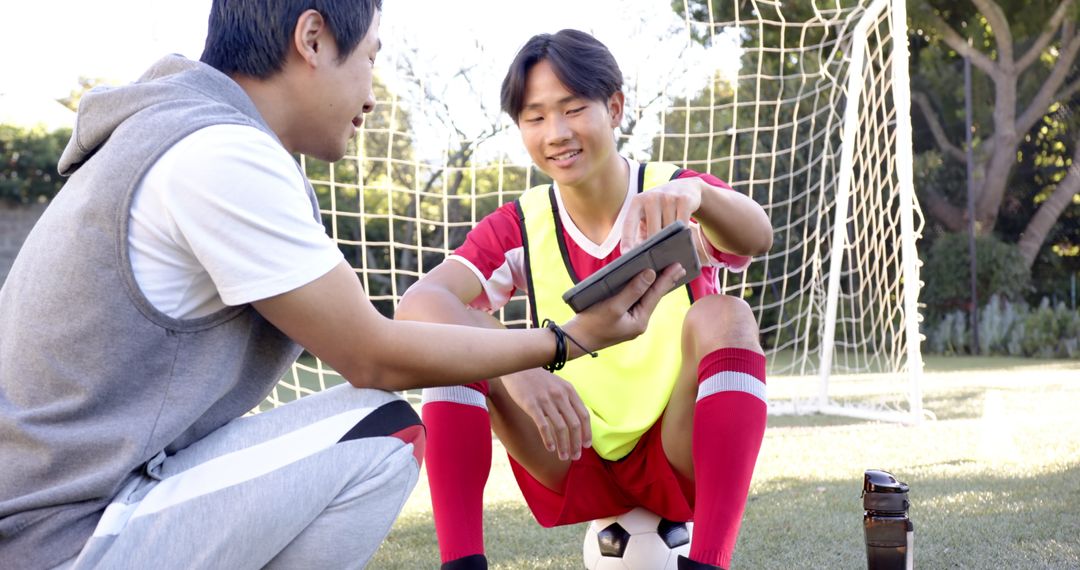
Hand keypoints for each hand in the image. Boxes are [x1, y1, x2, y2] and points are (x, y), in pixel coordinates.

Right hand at [501, 369, 591, 460]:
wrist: (517, 367)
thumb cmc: (538, 380)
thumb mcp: (558, 385)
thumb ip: (568, 400)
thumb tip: (577, 421)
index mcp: (569, 390)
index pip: (584, 415)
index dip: (587, 432)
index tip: (586, 445)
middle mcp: (560, 395)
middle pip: (574, 424)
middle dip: (576, 443)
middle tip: (575, 457)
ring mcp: (546, 400)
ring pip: (560, 428)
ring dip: (564, 445)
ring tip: (563, 457)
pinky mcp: (531, 405)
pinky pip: (543, 426)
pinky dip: (548, 439)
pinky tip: (550, 448)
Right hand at [562, 262, 685, 354]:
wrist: (573, 341)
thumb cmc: (592, 324)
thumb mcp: (613, 306)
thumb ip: (633, 290)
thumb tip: (651, 274)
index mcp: (639, 321)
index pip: (656, 295)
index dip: (667, 278)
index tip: (678, 265)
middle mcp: (638, 323)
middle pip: (654, 298)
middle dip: (665, 282)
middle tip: (679, 267)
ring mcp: (630, 323)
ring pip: (645, 300)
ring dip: (654, 286)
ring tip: (666, 273)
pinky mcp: (621, 320)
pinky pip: (635, 302)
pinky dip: (641, 291)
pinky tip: (644, 284)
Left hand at [620, 178, 700, 252]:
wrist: (685, 187)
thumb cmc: (660, 208)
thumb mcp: (646, 216)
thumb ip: (640, 233)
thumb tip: (637, 256)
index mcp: (637, 201)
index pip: (628, 223)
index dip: (627, 240)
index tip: (626, 255)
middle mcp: (651, 197)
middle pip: (652, 232)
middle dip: (654, 248)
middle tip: (656, 262)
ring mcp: (668, 197)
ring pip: (669, 230)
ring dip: (670, 242)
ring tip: (670, 253)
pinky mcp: (684, 200)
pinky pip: (683, 225)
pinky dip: (682, 235)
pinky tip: (682, 241)